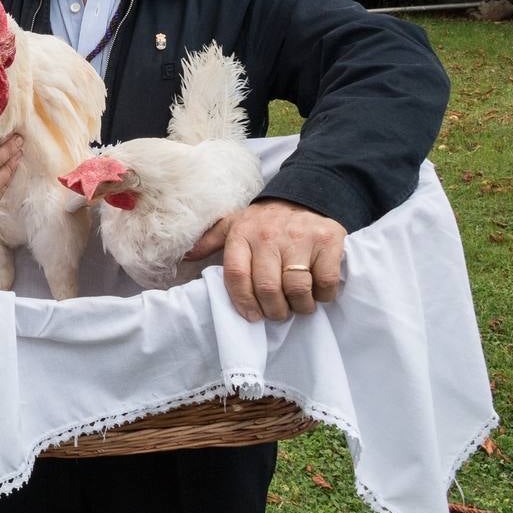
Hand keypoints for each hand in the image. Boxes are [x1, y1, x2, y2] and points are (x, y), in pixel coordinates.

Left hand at [185, 199, 346, 322]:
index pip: (236, 275)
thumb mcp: (233, 224)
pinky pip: (325, 281)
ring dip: (299, 306)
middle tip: (278, 313)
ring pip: (297, 288)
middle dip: (274, 310)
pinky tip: (317, 293)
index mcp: (242, 234)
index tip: (252, 316)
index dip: (243, 302)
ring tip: (298, 305)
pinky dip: (323, 296)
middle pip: (267, 287)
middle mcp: (269, 235)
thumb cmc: (264, 221)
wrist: (305, 196)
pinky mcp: (328, 241)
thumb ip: (209, 242)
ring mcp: (300, 237)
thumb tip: (184, 257)